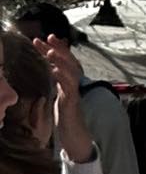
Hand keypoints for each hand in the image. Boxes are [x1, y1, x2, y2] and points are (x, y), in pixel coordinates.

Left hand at [36, 38, 93, 165]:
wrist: (77, 136)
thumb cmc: (68, 118)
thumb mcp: (62, 96)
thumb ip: (60, 83)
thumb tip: (55, 70)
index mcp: (69, 82)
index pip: (62, 61)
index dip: (53, 50)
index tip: (41, 39)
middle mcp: (74, 85)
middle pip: (69, 62)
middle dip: (59, 49)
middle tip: (49, 37)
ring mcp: (75, 93)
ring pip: (71, 72)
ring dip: (61, 61)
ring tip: (50, 51)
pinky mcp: (73, 103)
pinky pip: (69, 88)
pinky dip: (62, 77)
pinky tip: (55, 71)